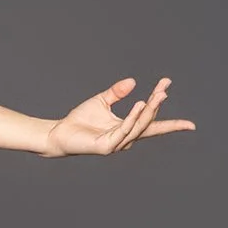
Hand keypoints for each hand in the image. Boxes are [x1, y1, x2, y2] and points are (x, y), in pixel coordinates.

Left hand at [45, 77, 195, 156]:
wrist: (60, 132)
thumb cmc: (81, 120)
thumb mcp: (101, 101)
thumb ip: (116, 92)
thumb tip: (133, 81)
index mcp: (127, 128)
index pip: (151, 119)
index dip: (160, 104)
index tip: (167, 83)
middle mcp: (126, 137)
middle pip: (148, 120)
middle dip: (157, 104)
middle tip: (164, 88)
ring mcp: (118, 143)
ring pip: (139, 125)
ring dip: (150, 110)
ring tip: (159, 94)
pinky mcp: (108, 146)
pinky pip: (124, 129)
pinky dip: (133, 117)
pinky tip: (140, 104)